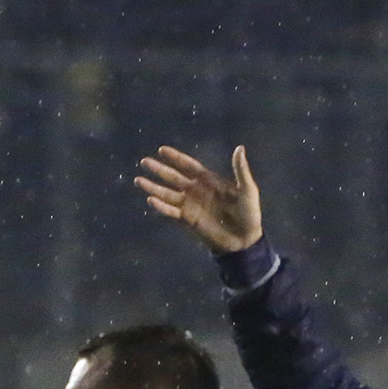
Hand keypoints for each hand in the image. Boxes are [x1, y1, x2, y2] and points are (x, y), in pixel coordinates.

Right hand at [135, 144, 264, 252]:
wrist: (245, 240)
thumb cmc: (249, 214)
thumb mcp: (248, 190)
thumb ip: (241, 170)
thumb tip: (239, 148)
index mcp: (209, 180)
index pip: (189, 165)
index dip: (176, 157)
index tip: (161, 150)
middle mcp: (196, 190)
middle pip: (173, 177)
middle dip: (159, 169)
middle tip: (144, 161)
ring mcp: (191, 205)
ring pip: (168, 193)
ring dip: (153, 187)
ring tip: (139, 180)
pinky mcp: (188, 219)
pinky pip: (172, 211)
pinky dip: (161, 206)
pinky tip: (151, 199)